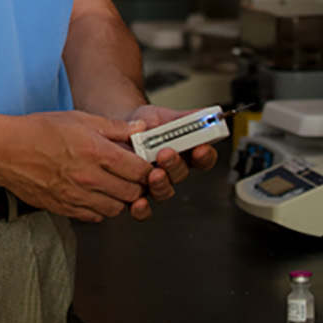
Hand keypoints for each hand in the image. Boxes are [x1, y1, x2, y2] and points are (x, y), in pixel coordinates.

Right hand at [0, 111, 154, 222]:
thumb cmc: (37, 131)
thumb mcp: (79, 118)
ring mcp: (76, 196)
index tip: (146, 164)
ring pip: (116, 209)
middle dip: (137, 185)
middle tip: (133, 176)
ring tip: (114, 185)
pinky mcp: (64, 208)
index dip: (148, 168)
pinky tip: (95, 194)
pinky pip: (94, 217)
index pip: (139, 170)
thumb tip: (140, 128)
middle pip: (132, 193)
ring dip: (120, 199)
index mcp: (95, 151)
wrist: (4, 150)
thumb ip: (114, 127)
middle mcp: (88, 177)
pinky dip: (100, 208)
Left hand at [121, 104, 219, 221]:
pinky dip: (142, 209)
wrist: (117, 131)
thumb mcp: (163, 116)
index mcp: (184, 152)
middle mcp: (171, 170)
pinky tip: (139, 201)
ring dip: (161, 183)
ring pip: (164, 191)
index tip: (201, 148)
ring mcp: (154, 183)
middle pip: (182, 174)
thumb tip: (205, 114)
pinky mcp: (135, 193)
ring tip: (154, 173)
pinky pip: (142, 209)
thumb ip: (184, 118)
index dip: (205, 155)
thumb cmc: (143, 126)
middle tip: (167, 153)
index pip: (203, 158)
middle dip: (175, 164)